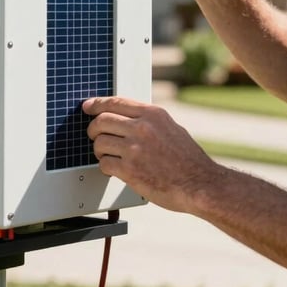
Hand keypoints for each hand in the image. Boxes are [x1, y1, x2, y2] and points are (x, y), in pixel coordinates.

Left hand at [83, 96, 218, 212]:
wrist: (199, 183)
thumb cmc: (188, 160)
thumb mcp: (172, 128)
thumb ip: (150, 121)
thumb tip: (128, 118)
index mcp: (153, 114)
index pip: (116, 102)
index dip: (97, 103)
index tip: (88, 106)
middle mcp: (142, 127)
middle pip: (102, 120)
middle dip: (94, 129)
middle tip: (95, 136)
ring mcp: (135, 148)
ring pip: (100, 142)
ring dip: (99, 150)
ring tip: (107, 155)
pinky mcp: (130, 169)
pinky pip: (104, 163)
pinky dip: (105, 167)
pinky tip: (114, 169)